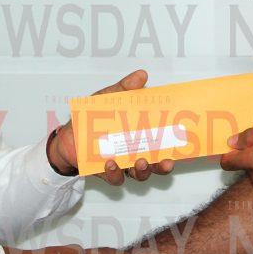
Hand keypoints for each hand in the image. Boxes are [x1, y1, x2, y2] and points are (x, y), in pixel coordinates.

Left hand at [47, 70, 175, 185]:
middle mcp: (136, 153)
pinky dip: (115, 173)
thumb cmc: (92, 118)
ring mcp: (123, 165)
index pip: (163, 143)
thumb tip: (141, 75)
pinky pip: (116, 178)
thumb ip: (124, 88)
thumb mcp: (109, 99)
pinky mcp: (107, 173)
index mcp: (141, 136)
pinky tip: (111, 163)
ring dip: (143, 170)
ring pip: (139, 174)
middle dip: (163, 165)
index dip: (176, 148)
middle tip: (165, 161)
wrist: (68, 137)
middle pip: (156, 164)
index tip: (184, 147)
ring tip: (140, 162)